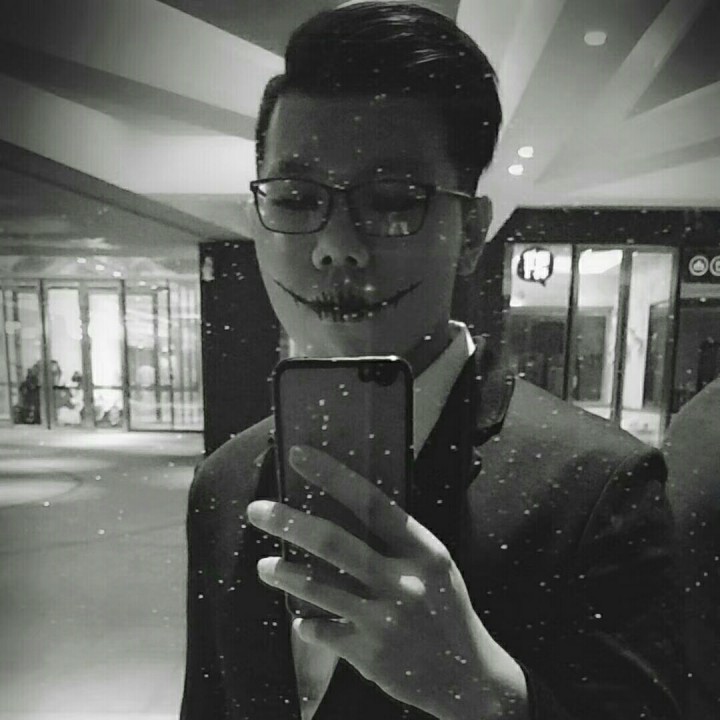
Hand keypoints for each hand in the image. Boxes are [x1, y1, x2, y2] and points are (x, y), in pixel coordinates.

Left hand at [246, 445, 527, 719]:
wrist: (468, 677)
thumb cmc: (445, 610)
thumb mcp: (435, 566)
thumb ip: (398, 542)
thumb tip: (346, 513)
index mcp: (423, 550)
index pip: (372, 502)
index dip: (332, 476)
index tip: (299, 456)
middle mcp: (403, 581)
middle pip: (333, 543)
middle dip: (288, 522)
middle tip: (257, 510)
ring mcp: (384, 619)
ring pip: (318, 587)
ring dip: (284, 573)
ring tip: (266, 566)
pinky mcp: (369, 653)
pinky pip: (321, 630)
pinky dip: (306, 622)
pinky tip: (302, 618)